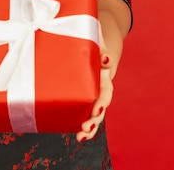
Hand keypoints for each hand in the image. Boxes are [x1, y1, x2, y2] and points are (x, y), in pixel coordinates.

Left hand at [76, 22, 113, 141]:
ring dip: (87, 127)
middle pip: (98, 108)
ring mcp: (85, 92)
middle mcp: (96, 87)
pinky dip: (73, 122)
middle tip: (87, 127)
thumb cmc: (88, 36)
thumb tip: (104, 59)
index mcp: (101, 75)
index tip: (98, 108)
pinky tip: (67, 130)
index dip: (102, 102)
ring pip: (89, 113)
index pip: (105, 92)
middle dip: (94, 120)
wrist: (82, 36)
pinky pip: (75, 110)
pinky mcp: (73, 93)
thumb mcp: (95, 37)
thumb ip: (100, 45)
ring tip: (81, 137)